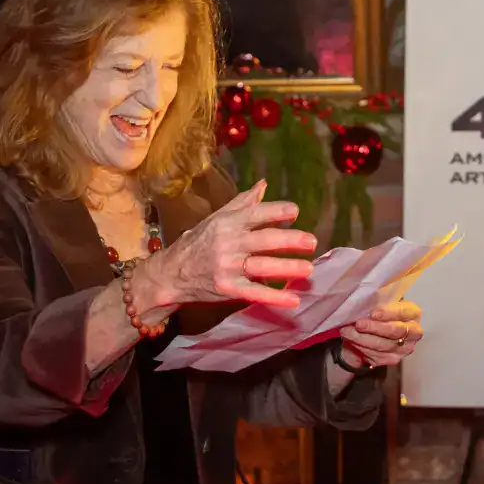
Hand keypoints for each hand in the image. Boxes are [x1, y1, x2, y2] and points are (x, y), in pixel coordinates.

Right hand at [144, 180, 310, 311]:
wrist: (171, 273)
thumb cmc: (198, 242)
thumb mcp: (217, 218)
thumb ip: (243, 203)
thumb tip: (264, 184)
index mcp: (227, 223)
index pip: (255, 214)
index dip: (276, 211)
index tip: (295, 212)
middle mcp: (228, 243)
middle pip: (264, 240)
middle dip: (290, 240)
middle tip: (312, 242)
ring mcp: (227, 267)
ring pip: (262, 266)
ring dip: (287, 267)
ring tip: (308, 269)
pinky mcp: (227, 288)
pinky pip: (254, 292)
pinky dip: (274, 297)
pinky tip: (293, 299)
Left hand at [338, 300, 424, 368]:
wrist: (375, 331)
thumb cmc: (380, 312)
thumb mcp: (381, 302)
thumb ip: (378, 300)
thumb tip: (365, 299)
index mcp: (413, 313)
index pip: (403, 312)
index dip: (388, 313)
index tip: (372, 313)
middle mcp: (414, 332)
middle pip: (395, 331)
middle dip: (374, 328)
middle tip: (358, 324)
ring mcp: (405, 348)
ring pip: (383, 346)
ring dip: (362, 339)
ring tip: (347, 332)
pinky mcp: (394, 359)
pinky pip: (377, 355)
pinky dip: (362, 348)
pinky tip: (352, 341)